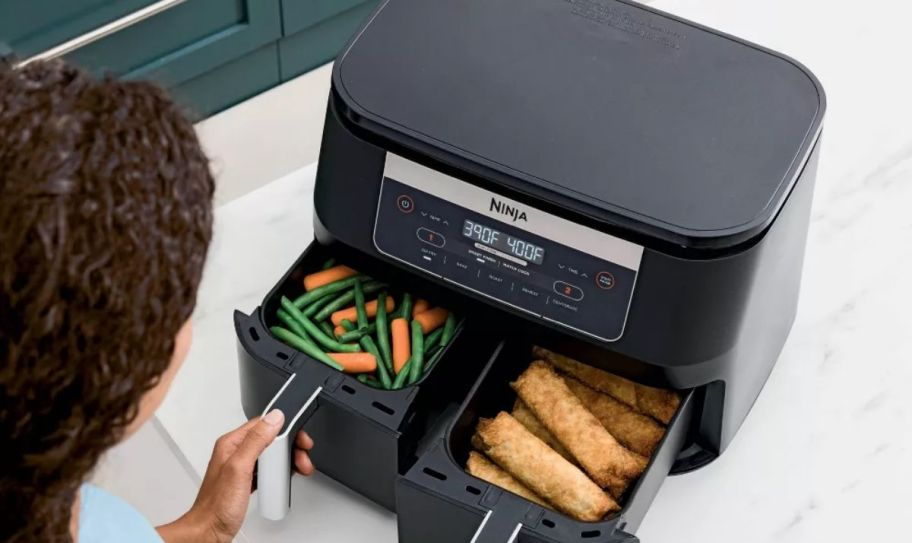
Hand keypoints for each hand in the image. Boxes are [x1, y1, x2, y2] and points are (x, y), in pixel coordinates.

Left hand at [157, 410, 315, 542]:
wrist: (209, 532)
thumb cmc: (217, 506)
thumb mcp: (239, 468)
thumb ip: (256, 441)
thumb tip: (274, 418)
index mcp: (231, 443)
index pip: (264, 424)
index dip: (286, 428)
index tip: (300, 439)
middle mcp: (236, 452)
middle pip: (270, 438)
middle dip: (290, 447)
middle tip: (302, 458)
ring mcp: (241, 467)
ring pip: (271, 454)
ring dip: (287, 459)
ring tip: (298, 469)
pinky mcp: (246, 480)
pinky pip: (267, 469)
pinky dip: (279, 471)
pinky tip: (283, 477)